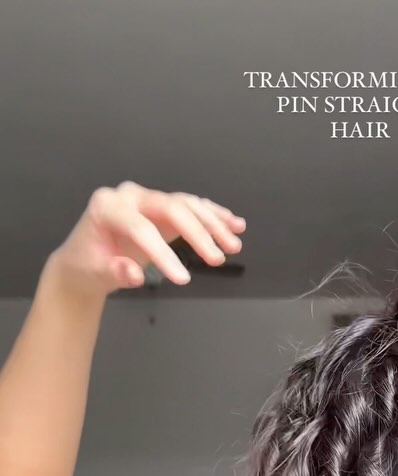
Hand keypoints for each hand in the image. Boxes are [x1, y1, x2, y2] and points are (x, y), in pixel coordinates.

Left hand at [47, 181, 245, 294]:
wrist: (85, 259)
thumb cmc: (88, 264)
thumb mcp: (96, 273)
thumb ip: (115, 272)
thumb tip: (134, 274)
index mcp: (107, 207)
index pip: (142, 228)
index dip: (163, 254)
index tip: (182, 279)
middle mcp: (129, 196)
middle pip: (171, 208)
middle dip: (198, 233)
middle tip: (217, 258)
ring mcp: (147, 199)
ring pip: (186, 205)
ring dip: (213, 223)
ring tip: (234, 243)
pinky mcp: (161, 208)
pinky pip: (191, 207)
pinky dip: (213, 215)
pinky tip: (234, 224)